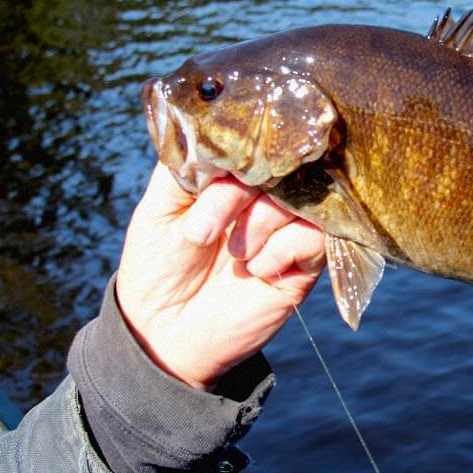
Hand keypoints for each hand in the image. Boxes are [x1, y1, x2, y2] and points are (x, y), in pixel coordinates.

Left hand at [116, 162, 324, 389]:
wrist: (165, 334)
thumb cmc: (157, 266)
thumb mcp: (158, 206)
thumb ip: (186, 167)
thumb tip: (222, 142)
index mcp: (231, 173)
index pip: (254, 138)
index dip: (237, 152)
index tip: (213, 179)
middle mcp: (264, 193)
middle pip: (281, 162)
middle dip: (241, 192)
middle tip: (205, 230)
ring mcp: (287, 225)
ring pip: (302, 196)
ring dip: (261, 223)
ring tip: (234, 254)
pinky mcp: (305, 261)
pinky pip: (315, 235)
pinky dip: (282, 249)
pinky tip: (257, 270)